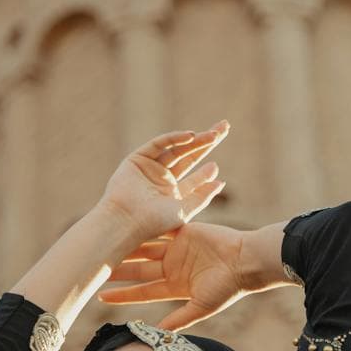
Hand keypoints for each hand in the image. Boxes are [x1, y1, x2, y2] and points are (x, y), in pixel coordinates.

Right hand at [93, 122, 229, 244]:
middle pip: (188, 156)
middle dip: (206, 142)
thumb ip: (202, 197)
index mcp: (172, 194)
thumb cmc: (154, 222)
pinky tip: (191, 136)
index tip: (216, 166)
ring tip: (214, 135)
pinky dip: (174, 138)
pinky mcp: (138, 158)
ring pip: (176, 149)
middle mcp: (161, 179)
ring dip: (195, 140)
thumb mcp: (184, 211)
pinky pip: (159, 144)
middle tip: (224, 128)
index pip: (194, 178)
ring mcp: (149, 167)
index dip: (207, 171)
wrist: (126, 221)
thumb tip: (221, 182)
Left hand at [97, 220, 251, 330]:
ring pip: (145, 247)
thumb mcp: (201, 307)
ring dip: (127, 246)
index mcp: (175, 286)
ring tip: (105, 244)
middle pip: (139, 269)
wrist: (246, 260)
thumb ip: (178, 320)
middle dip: (118, 269)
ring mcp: (177, 248)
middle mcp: (172, 267)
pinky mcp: (183, 230)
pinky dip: (145, 226)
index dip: (122, 294)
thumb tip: (156, 336)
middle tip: (96, 266)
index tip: (101, 296)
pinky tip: (125, 224)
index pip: (142, 291)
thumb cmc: (228, 286)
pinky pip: (160, 227)